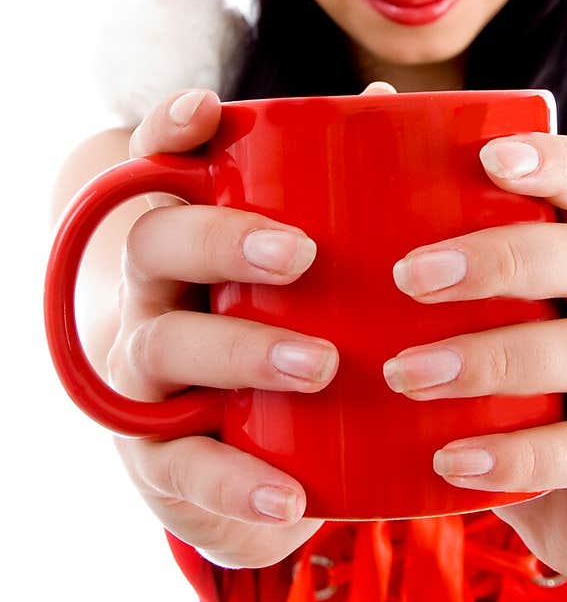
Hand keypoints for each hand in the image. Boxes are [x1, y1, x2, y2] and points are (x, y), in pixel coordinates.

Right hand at [110, 80, 396, 568]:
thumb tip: (384, 103)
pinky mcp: (161, 458)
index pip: (158, 166)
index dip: (170, 133)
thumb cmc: (274, 330)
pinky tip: (290, 498)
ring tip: (320, 365)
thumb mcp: (293, 271)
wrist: (224, 449)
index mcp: (186, 234)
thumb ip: (333, 196)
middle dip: (221, 241)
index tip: (208, 111)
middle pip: (156, 243)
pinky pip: (182, 469)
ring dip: (240, 351)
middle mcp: (152, 293)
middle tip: (299, 253)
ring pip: (163, 347)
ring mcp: (147, 376)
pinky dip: (233, 485)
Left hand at [382, 132, 566, 577]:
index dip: (555, 162)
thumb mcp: (513, 305)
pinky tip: (451, 460)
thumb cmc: (539, 370)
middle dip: (499, 260)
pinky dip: (518, 455)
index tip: (489, 157)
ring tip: (405, 374)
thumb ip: (453, 227)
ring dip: (491, 358)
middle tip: (408, 277)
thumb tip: (371, 97)